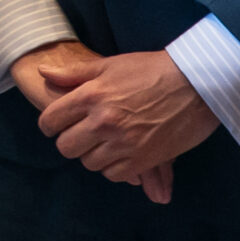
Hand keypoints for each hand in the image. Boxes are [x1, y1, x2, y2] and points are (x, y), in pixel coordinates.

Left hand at [8, 41, 173, 201]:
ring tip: (105, 142)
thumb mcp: (110, 65)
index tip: (58, 125)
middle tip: (83, 134)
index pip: (50, 122)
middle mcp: (102, 122)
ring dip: (94, 155)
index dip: (51, 124)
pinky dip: (115, 167)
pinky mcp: (143, 159)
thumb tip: (43, 72)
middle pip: (66, 147)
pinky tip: (121, 153)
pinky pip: (114, 175)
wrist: (196, 84)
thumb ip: (73, 73)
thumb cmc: (152, 69)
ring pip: (89, 163)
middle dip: (71, 142)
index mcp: (90, 96)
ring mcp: (123, 143)